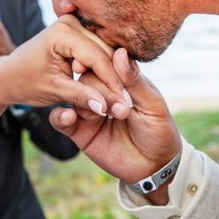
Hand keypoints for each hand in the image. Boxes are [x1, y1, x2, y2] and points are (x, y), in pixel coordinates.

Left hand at [0, 15, 131, 118]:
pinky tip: (108, 87)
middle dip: (114, 79)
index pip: (97, 57)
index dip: (112, 82)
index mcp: (62, 33)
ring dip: (111, 74)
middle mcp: (70, 22)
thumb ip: (81, 97)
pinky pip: (99, 50)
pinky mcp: (78, 31)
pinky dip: (104, 68)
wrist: (10, 75)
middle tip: (124, 105)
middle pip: (105, 52)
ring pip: (106, 51)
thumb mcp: (54, 91)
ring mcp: (75, 24)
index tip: (124, 103)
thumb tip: (106, 107)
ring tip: (117, 99)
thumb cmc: (26, 83)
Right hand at [49, 48, 180, 204]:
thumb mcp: (151, 104)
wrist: (154, 166)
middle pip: (88, 79)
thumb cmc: (158, 130)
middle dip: (100, 91)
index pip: (105, 63)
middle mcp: (102, 92)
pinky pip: (61, 121)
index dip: (101, 63)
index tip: (99, 65)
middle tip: (118, 111)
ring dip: (83, 102)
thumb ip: (133, 80)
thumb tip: (120, 52)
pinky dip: (60, 117)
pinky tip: (67, 117)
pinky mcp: (79, 131)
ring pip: (74, 96)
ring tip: (98, 113)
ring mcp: (89, 111)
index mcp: (120, 81)